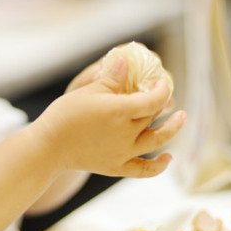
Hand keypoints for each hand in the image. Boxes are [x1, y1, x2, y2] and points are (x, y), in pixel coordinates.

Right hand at [30, 56, 186, 178]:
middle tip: (167, 96)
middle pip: (153, 117)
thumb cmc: (65, 114)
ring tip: (181, 118)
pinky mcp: (116, 167)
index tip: (162, 82)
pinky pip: (144, 170)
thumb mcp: (87, 90)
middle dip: (163, 104)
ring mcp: (123, 152)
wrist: (49, 146)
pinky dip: (159, 166)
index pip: (153, 99)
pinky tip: (168, 158)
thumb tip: (125, 61)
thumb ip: (111, 78)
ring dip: (172, 129)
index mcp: (120, 111)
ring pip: (156, 141)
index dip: (162, 90)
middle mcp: (126, 133)